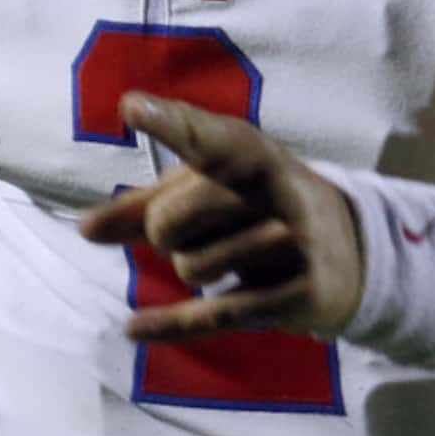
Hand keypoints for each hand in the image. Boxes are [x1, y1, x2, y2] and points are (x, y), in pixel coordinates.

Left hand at [77, 95, 363, 340]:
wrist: (350, 253)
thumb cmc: (259, 208)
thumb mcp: (210, 190)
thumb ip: (147, 205)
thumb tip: (84, 228)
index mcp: (252, 151)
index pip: (208, 137)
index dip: (170, 123)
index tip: (132, 106)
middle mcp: (276, 191)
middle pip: (170, 220)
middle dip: (165, 232)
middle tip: (198, 230)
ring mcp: (293, 244)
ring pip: (191, 267)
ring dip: (190, 268)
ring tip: (227, 259)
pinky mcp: (299, 295)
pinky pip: (215, 314)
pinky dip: (169, 323)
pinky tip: (132, 328)